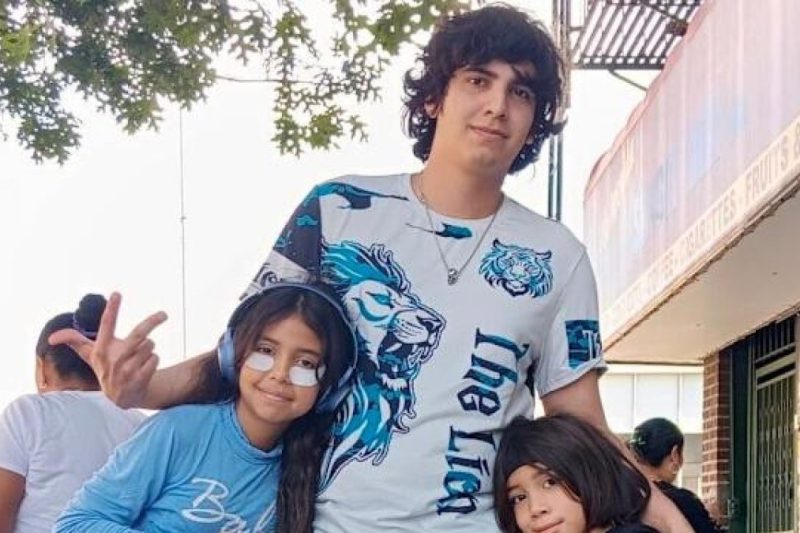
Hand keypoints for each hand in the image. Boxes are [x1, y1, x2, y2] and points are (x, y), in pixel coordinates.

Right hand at [48, 292, 166, 408]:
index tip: (117, 293)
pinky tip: (144, 368)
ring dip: (149, 348)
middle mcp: (113, 359)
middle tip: (164, 314)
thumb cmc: (106, 369)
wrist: (121, 398)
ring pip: (149, 345)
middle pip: (139, 334)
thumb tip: (52, 338)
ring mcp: (126, 371)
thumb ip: (75, 342)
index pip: (106, 325)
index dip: (112, 309)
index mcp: (101, 349)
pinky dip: (153, 360)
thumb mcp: (91, 356)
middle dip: (153, 321)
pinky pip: (155, 358)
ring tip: (139, 356)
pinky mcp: (138, 380)